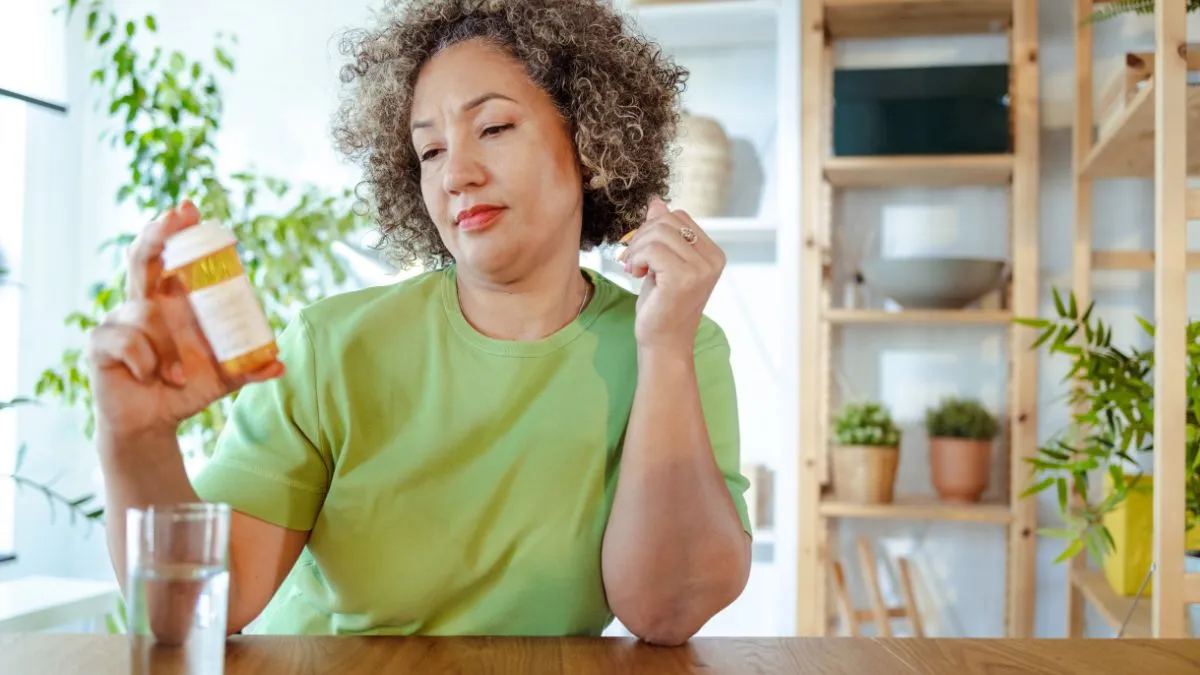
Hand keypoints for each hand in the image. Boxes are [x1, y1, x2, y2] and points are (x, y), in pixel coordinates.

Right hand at [87, 201, 283, 440]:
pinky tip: (150, 378)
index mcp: (172, 302)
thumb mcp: (225, 377)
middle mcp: (144, 304)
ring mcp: (118, 321)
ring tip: (178, 377)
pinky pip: (125, 342)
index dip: (176, 230)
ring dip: (166, 350)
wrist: (154, 422)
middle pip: (142, 258)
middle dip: (157, 234)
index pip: (171, 256)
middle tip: (174, 217)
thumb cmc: (187, 387)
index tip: (189, 208)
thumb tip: (280, 364)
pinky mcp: (100, 344)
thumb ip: (250, 368)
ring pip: (144, 316)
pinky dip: (145, 362)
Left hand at [618, 198, 724, 353]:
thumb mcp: (662, 263)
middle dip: (642, 237)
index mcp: (713, 254)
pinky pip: (653, 250)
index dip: (653, 228)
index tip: (642, 252)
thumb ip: (663, 234)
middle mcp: (713, 260)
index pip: (679, 217)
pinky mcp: (683, 279)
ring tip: (633, 268)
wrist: (663, 343)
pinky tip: (635, 273)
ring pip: (658, 233)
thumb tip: (657, 202)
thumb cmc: (662, 305)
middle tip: (632, 260)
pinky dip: (637, 258)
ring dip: (637, 249)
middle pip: (668, 221)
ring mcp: (701, 270)